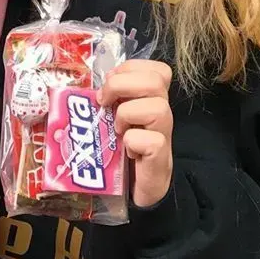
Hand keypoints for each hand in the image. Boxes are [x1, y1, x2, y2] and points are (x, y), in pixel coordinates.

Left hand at [97, 59, 173, 207]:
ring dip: (127, 115)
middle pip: (154, 81)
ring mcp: (164, 134)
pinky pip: (150, 140)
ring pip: (157, 108)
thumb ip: (111, 98)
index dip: (130, 69)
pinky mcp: (160, 156)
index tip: (110, 82)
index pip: (156, 69)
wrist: (136, 189)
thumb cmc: (121, 149)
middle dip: (121, 85)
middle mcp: (162, 111)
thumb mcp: (114, 117)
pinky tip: (127, 151)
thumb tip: (95, 86)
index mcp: (151, 98)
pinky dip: (132, 142)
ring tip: (117, 129)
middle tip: (104, 102)